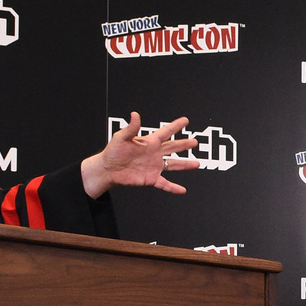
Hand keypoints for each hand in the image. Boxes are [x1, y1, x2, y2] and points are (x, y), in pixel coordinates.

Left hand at [80, 113, 199, 196]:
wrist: (108, 169)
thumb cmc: (113, 151)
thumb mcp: (121, 137)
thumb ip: (131, 128)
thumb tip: (135, 115)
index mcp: (149, 142)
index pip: (166, 132)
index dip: (176, 126)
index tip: (185, 121)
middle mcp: (154, 153)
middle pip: (173, 147)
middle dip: (184, 144)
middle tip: (195, 142)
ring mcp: (154, 166)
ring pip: (174, 165)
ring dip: (185, 164)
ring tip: (197, 164)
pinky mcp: (151, 178)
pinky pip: (165, 184)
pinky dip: (173, 188)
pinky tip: (182, 190)